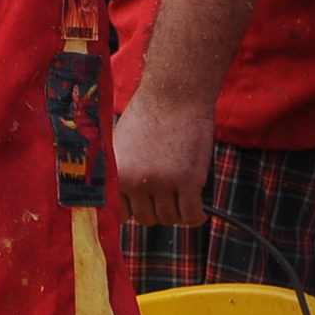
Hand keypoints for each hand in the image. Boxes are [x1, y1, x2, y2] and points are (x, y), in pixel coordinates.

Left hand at [110, 86, 215, 227]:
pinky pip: (191, 216)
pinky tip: (199, 209)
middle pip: (146, 219)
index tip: (143, 204)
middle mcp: (135, 181)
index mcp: (116, 173)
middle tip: (166, 192)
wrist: (174, 95)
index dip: (132, 209)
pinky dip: (197, 217)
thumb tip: (121, 209)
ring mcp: (162, 182)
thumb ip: (119, 175)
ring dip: (177, 210)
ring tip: (181, 192)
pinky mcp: (188, 181)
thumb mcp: (121, 146)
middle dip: (156, 208)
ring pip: (169, 219)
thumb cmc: (148, 117)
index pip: (119, 214)